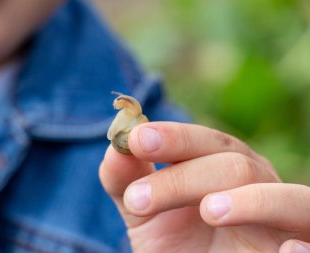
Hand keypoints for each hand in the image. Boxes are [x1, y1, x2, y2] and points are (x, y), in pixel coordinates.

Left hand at [99, 122, 309, 252]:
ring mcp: (283, 220)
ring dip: (250, 200)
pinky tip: (291, 250)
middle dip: (184, 177)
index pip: (204, 142)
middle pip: (235, 164)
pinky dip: (301, 246)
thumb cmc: (175, 242)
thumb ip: (127, 180)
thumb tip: (115, 147)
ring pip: (285, 196)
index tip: (137, 140)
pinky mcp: (297, 248)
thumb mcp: (144, 213)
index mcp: (221, 167)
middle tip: (137, 200)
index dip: (174, 137)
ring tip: (209, 211)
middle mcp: (258, 185)